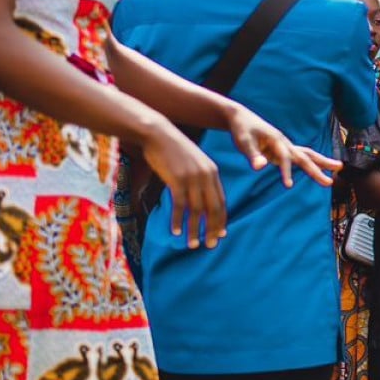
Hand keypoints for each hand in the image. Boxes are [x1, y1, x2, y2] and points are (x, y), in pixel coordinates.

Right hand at [143, 121, 226, 248]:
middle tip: (209, 246)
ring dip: (194, 229)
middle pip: (213, 209)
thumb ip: (199, 179)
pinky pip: (179, 205)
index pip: (221, 201)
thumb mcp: (193, 163)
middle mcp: (206, 177)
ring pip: (197, 210)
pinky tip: (175, 231)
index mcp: (213, 173)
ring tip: (192, 244)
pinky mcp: (177, 179)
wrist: (158, 134)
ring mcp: (192, 178)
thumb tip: (199, 198)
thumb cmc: (173, 150)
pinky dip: (178, 220)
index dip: (221, 220)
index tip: (220, 235)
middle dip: (212, 229)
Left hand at [227, 106, 336, 187]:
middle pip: (306, 156)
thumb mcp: (243, 142)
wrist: (242, 117)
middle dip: (320, 167)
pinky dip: (312, 163)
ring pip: (308, 155)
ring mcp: (286, 146)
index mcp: (277, 140)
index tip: (288, 186)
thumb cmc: (242, 129)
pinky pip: (300, 158)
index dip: (286, 171)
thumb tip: (259, 168)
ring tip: (339, 167)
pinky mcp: (283, 151)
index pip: (284, 158)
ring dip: (322, 162)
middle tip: (331, 180)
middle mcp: (285, 142)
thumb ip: (253, 155)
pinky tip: (320, 170)